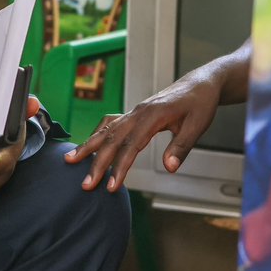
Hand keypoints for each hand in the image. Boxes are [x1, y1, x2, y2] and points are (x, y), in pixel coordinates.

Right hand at [64, 72, 223, 192]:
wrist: (200, 83)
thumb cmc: (200, 103)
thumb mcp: (197, 125)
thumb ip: (182, 147)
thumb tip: (170, 168)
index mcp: (153, 115)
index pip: (131, 145)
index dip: (120, 167)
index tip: (111, 186)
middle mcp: (139, 112)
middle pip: (112, 139)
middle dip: (96, 163)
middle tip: (86, 185)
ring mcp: (135, 112)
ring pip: (106, 130)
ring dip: (88, 146)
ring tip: (70, 160)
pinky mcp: (135, 113)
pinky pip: (111, 123)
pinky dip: (97, 134)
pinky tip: (88, 144)